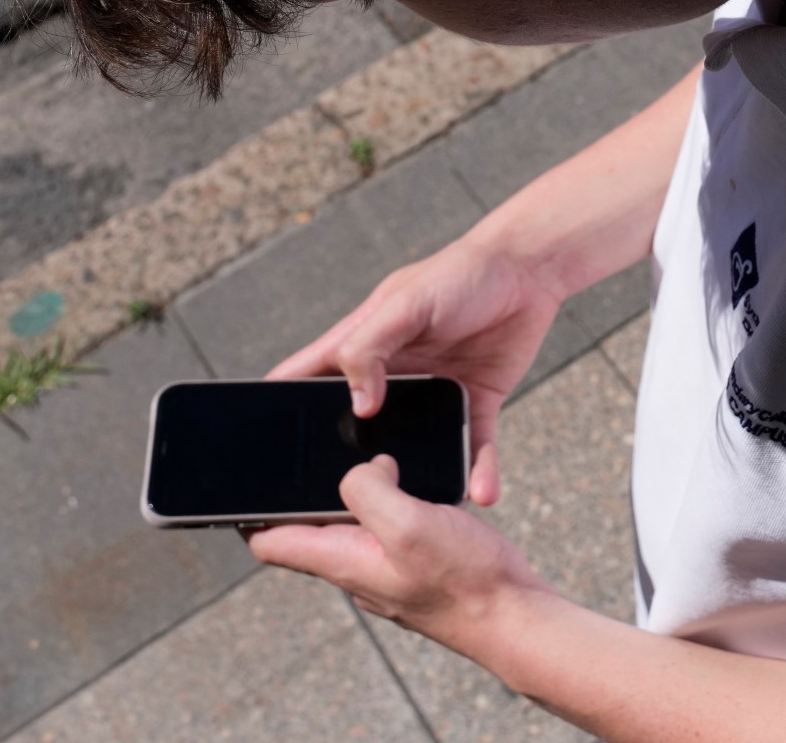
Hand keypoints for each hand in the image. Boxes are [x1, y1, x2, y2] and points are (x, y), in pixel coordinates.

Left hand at [249, 455, 551, 653]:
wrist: (515, 618)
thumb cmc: (464, 581)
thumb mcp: (408, 524)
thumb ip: (369, 491)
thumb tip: (362, 469)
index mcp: (340, 560)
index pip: (269, 541)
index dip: (248, 511)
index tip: (245, 477)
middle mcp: (355, 567)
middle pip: (310, 526)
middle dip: (310, 488)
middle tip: (321, 444)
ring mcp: (385, 569)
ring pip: (354, 523)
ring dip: (359, 490)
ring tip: (375, 456)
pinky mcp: (415, 565)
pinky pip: (390, 527)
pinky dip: (396, 500)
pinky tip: (418, 482)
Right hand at [266, 234, 564, 503]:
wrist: (527, 269)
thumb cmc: (457, 274)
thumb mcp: (405, 304)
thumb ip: (369, 348)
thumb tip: (356, 406)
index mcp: (359, 347)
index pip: (304, 381)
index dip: (278, 410)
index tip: (258, 452)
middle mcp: (391, 377)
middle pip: (354, 429)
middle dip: (346, 467)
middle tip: (336, 508)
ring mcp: (432, 394)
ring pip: (415, 450)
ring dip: (415, 481)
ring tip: (411, 517)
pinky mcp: (474, 404)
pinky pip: (474, 447)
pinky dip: (478, 472)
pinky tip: (482, 496)